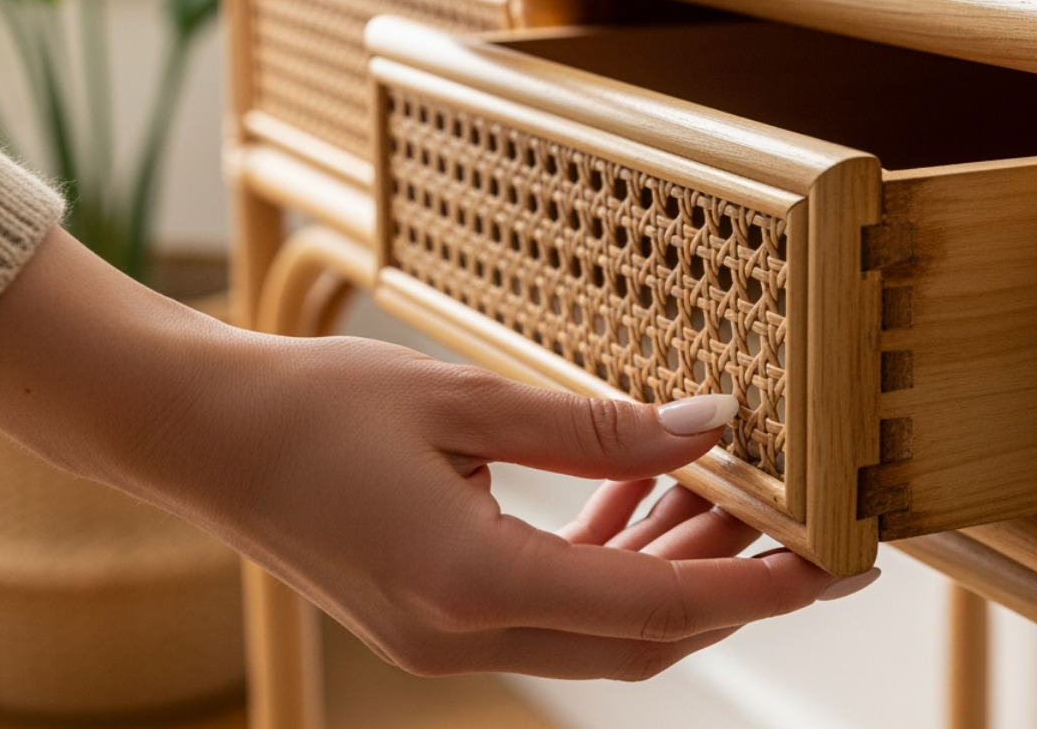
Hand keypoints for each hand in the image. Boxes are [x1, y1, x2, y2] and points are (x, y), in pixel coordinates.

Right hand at [0, 230, 876, 678]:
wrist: (203, 436)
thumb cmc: (315, 407)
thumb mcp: (468, 398)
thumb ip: (596, 426)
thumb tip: (707, 426)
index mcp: (474, 581)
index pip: (655, 608)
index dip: (757, 589)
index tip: (833, 567)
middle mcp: (465, 633)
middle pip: (642, 634)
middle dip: (728, 578)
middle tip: (793, 513)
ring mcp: (449, 637)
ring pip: (604, 626)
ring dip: (670, 566)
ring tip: (719, 486)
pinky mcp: (439, 615)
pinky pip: (555, 606)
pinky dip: (609, 561)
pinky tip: (634, 495)